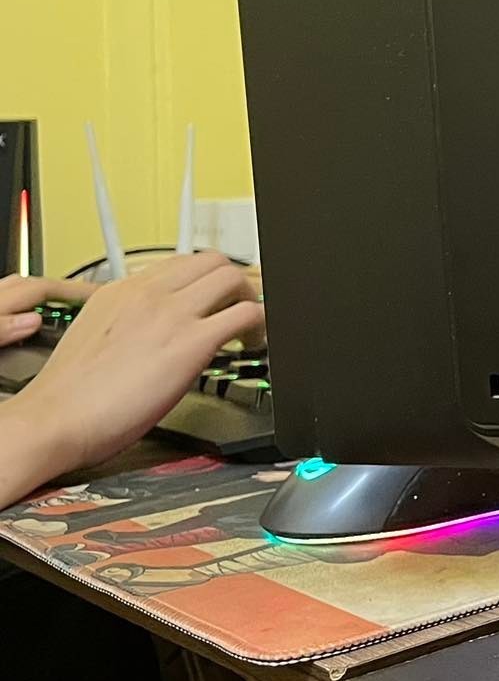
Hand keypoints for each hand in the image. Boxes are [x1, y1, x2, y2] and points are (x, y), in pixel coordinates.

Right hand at [0, 253, 263, 504]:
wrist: (55, 418)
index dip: (205, 280)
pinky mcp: (192, 343)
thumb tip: (150, 330)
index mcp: (120, 290)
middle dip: (234, 283)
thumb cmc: (69, 393)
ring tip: (249, 330)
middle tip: (238, 309)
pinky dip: (260, 326)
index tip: (214, 297)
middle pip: (213, 261)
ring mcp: (172, 314)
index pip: (179, 264)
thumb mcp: (94, 335)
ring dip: (250, 300)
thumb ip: (127, 321)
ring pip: (234, 279)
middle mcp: (148, 294)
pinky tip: (253, 344)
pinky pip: (246, 315)